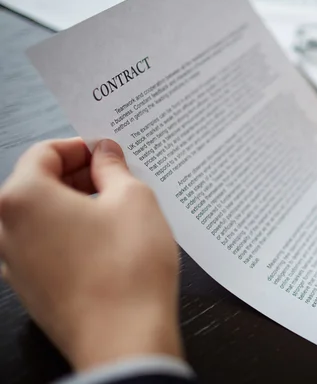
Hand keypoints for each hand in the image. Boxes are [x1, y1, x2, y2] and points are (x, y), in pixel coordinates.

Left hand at [0, 138, 181, 371]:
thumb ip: (114, 167)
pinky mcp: (32, 289)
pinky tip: (108, 244)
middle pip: (38, 185)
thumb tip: (105, 153)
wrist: (125, 338)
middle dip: (79, 176)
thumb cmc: (129, 267)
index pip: (44, 152)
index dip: (81, 147)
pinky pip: (48, 247)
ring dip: (77, 207)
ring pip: (44, 218)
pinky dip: (73, 235)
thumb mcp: (133, 199)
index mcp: (22, 198)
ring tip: (118, 213)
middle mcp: (6, 230)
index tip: (108, 154)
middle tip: (118, 180)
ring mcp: (15, 264)